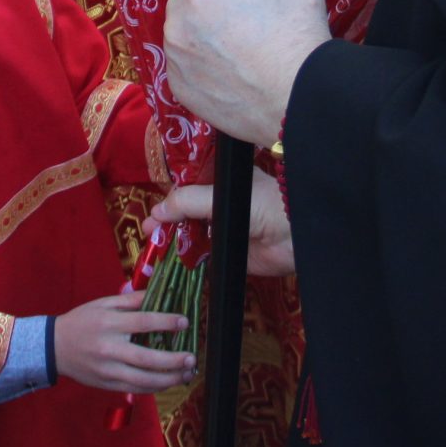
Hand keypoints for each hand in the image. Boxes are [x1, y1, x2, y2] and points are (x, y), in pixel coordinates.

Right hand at [52, 292, 197, 393]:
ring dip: (168, 379)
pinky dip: (153, 388)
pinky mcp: (106, 384)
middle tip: (191, 358)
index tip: (184, 322)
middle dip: (173, 360)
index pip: (143, 323)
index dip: (166, 322)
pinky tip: (166, 382)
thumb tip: (156, 294)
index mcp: (109, 324)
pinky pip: (134, 389)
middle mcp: (109, 349)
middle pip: (147, 358)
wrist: (54, 347)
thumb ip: (129, 300)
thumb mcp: (102, 304)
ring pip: (143, 380)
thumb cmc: (81, 321)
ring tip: (186, 374)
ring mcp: (108, 370)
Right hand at [149, 169, 294, 277]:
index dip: (170, 197)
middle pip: (186, 212)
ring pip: (191, 235)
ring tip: (153, 247)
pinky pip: (201, 257)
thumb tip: (158, 211)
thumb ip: (189, 201)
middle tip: (149, 231)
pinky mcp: (227, 253)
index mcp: (222, 183)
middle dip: (166, 221)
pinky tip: (168, 263)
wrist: (296, 236)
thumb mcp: (223, 195)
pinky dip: (185, 261)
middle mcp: (220, 205)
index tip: (154, 208)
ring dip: (172, 241)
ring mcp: (223, 230)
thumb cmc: (265, 204)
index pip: (189, 187)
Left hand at [163, 0, 328, 147]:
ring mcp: (176, 57)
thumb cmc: (298, 36)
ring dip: (202, 31)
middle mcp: (178, 21)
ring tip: (240, 48)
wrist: (299, 100)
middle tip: (242, 15)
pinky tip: (233, 72)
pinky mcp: (179, 87)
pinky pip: (185, 62)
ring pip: (183, 30)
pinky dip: (202, 63)